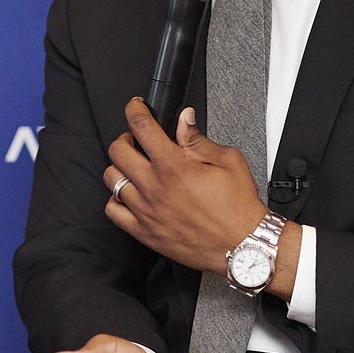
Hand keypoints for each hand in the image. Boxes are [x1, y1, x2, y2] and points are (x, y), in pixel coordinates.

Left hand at [102, 98, 264, 275]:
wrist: (242, 245)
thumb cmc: (238, 207)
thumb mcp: (228, 161)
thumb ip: (198, 139)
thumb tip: (184, 119)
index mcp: (173, 166)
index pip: (142, 127)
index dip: (134, 110)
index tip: (135, 107)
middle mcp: (154, 187)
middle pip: (117, 150)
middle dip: (124, 138)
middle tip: (136, 140)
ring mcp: (145, 210)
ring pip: (111, 179)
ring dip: (119, 167)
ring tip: (133, 167)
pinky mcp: (144, 231)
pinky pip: (113, 211)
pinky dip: (115, 199)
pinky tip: (129, 195)